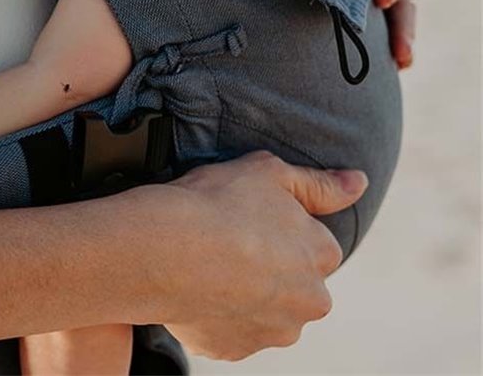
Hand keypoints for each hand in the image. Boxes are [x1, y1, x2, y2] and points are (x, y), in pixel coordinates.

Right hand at [128, 152, 365, 360]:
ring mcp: (272, 332)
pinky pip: (230, 332)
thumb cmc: (216, 202)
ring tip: (208, 265)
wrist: (164, 249)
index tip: (249, 218)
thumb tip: (359, 182)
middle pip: (295, 284)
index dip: (279, 228)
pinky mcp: (235, 351)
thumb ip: (319, 183)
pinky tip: (195, 287)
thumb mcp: (269, 171)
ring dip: (247, 295)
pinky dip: (218, 315)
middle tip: (229, 242)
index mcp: (321, 255)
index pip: (313, 244)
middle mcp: (308, 302)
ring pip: (266, 312)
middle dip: (270, 269)